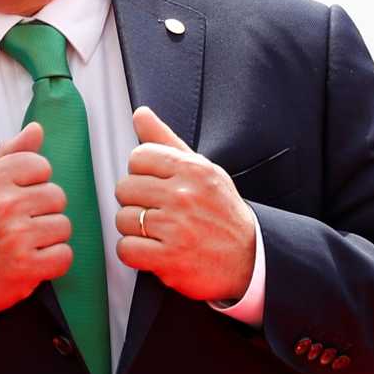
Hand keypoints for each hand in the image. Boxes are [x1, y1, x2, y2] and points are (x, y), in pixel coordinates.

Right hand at [0, 122, 72, 314]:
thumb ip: (6, 153)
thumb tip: (36, 130)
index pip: (40, 165)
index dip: (32, 180)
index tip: (18, 193)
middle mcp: (5, 206)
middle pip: (57, 195)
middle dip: (42, 208)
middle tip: (20, 220)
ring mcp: (17, 238)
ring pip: (63, 226)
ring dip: (48, 235)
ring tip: (25, 240)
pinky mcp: (27, 268)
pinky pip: (64, 255)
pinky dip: (52, 260)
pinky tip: (32, 258)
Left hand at [113, 106, 256, 302]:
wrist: (251, 260)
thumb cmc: (222, 213)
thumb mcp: (203, 171)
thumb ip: (166, 141)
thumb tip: (141, 113)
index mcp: (192, 170)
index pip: (138, 157)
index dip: (141, 174)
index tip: (156, 186)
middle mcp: (184, 196)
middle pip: (124, 188)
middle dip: (136, 202)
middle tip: (157, 212)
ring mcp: (176, 228)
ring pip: (122, 219)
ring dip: (135, 230)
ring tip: (159, 233)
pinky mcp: (169, 258)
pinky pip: (126, 248)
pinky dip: (135, 253)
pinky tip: (154, 251)